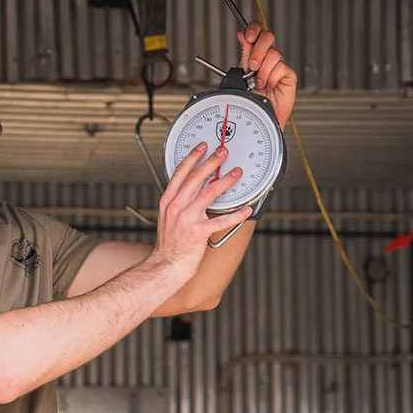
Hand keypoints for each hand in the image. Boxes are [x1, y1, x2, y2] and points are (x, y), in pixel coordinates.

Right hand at [152, 142, 251, 276]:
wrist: (166, 265)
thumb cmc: (169, 245)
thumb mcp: (167, 218)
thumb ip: (178, 202)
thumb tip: (193, 190)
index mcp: (168, 201)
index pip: (180, 173)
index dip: (192, 157)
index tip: (202, 147)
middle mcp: (177, 207)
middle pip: (196, 178)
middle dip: (211, 162)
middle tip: (223, 152)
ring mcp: (187, 219)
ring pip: (209, 193)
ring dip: (226, 180)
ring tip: (236, 172)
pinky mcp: (199, 232)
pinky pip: (222, 220)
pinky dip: (236, 215)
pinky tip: (246, 209)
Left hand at [237, 22, 296, 128]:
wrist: (259, 116)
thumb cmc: (251, 99)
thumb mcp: (243, 74)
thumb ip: (244, 54)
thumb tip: (241, 35)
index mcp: (256, 54)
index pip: (258, 32)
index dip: (254, 29)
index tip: (248, 36)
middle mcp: (268, 57)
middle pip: (268, 37)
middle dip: (258, 51)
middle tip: (252, 66)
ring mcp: (279, 65)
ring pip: (274, 54)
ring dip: (263, 71)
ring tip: (260, 84)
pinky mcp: (288, 74)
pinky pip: (281, 68)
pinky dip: (272, 78)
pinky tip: (269, 87)